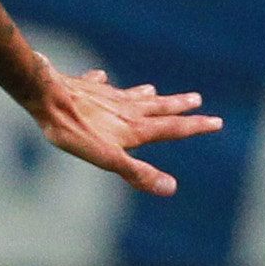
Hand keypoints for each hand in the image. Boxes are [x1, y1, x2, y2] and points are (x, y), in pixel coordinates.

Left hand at [29, 67, 219, 197]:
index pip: (172, 128)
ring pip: (132, 95)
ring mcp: (106, 97)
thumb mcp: (108, 159)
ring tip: (155, 90)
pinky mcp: (85, 89)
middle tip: (197, 99)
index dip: (195, 127)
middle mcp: (126, 109)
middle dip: (178, 106)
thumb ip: (137, 172)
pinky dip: (102, 82)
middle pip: (157, 107)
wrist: (48, 98)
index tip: (217, 122)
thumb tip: (170, 188)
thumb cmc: (75, 132)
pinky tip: (102, 77)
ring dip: (147, 94)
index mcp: (134, 128)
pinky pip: (98, 85)